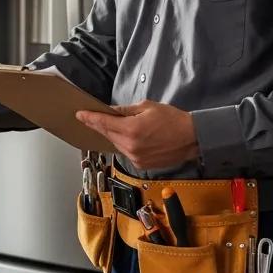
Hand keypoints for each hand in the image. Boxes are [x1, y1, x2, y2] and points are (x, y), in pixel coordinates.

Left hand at [75, 100, 198, 170]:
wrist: (192, 138)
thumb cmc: (172, 119)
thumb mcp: (147, 107)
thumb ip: (125, 111)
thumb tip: (109, 111)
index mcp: (131, 130)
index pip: (103, 123)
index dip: (89, 118)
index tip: (79, 114)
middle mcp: (130, 146)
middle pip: (107, 134)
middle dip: (99, 125)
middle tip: (90, 117)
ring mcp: (135, 158)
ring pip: (115, 144)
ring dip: (112, 135)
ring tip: (112, 126)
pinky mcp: (141, 165)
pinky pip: (125, 152)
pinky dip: (123, 144)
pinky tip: (127, 137)